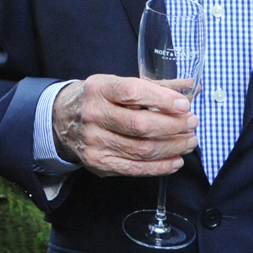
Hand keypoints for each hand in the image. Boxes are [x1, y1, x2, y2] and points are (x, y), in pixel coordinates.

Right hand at [52, 74, 197, 177]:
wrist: (61, 120)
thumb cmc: (97, 99)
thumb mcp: (117, 84)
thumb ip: (154, 86)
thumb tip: (189, 87)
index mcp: (98, 89)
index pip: (132, 92)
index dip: (162, 99)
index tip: (184, 104)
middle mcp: (93, 115)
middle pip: (140, 125)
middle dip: (173, 126)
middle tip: (192, 123)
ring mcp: (94, 141)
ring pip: (141, 149)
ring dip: (172, 147)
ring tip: (189, 141)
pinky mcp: (98, 163)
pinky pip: (135, 169)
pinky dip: (160, 166)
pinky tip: (175, 159)